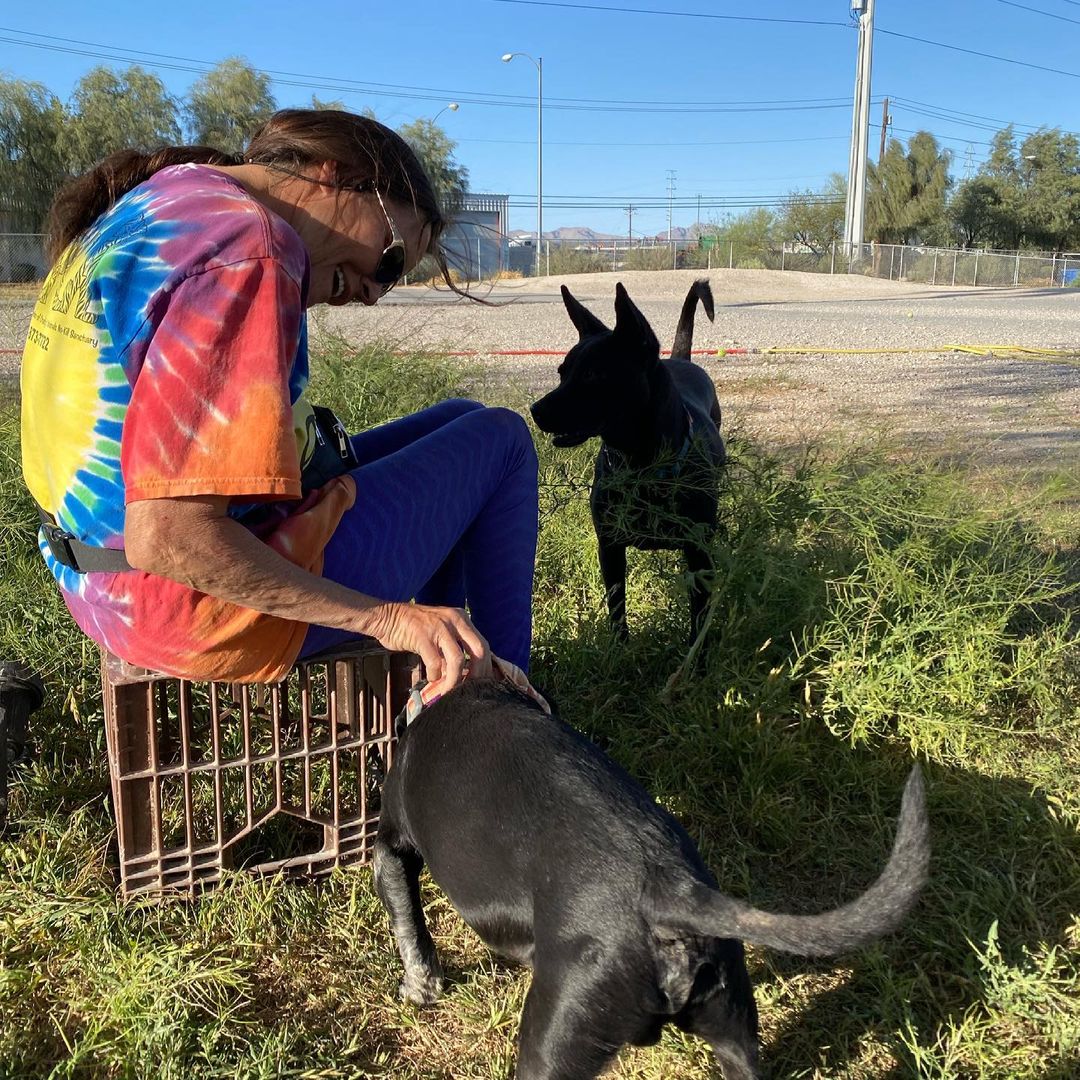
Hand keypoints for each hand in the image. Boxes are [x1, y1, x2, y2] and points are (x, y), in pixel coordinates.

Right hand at [366, 601, 491, 696]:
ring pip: (458, 659)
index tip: (483, 682)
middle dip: (478, 673)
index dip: (486, 666)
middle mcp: (454, 620)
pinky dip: (435, 675)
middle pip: (479, 650)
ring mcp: (439, 627)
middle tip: (471, 689)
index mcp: (461, 619)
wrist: (387, 617)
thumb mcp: (440, 633)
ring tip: (449, 690)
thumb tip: (465, 674)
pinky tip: (431, 678)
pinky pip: (435, 663)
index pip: (483, 643)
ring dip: (455, 680)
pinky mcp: (423, 636)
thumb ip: (453, 649)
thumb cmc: (413, 628)